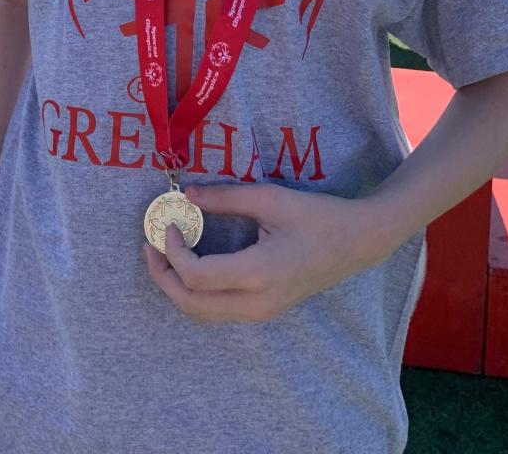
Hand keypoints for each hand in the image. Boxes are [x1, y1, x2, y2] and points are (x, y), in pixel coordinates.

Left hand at [143, 182, 396, 323]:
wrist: (356, 242)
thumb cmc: (316, 215)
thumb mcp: (270, 199)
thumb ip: (225, 198)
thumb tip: (186, 194)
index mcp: (258, 273)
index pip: (197, 276)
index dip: (173, 252)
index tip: (167, 224)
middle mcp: (257, 303)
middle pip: (192, 305)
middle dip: (163, 276)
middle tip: (151, 245)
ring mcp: (262, 313)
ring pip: (203, 314)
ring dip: (177, 288)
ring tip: (165, 254)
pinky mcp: (264, 311)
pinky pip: (219, 311)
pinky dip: (197, 293)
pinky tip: (192, 264)